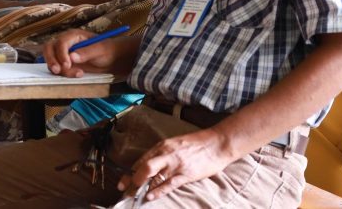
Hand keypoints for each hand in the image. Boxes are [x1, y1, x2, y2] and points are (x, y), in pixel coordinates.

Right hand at [41, 29, 115, 76]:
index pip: (61, 42)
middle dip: (51, 60)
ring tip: (77, 74)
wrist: (110, 59)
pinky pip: (56, 68)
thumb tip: (72, 56)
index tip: (67, 65)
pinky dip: (62, 73)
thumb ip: (87, 52)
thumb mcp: (100, 50)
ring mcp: (63, 53)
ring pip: (51, 59)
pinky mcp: (64, 63)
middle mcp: (65, 42)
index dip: (61, 54)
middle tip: (58, 71)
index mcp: (73, 35)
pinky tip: (77, 74)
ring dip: (59, 69)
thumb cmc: (106, 50)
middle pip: (49, 48)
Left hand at [116, 128, 234, 200]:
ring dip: (141, 188)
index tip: (123, 181)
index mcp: (164, 146)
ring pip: (153, 176)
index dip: (130, 172)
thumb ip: (164, 153)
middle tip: (124, 190)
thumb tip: (152, 165)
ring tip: (133, 197)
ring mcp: (176, 164)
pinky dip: (158, 191)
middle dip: (131, 181)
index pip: (142, 160)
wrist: (218, 143)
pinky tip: (150, 197)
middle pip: (143, 168)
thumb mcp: (177, 144)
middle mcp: (167, 154)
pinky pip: (168, 184)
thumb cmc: (199, 144)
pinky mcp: (186, 174)